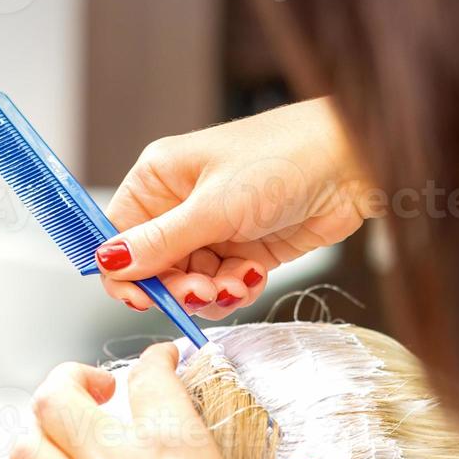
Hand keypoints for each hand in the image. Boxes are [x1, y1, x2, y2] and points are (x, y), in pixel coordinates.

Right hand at [95, 97, 375, 319]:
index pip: (118, 235)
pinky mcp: (247, 249)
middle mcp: (182, 204)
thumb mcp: (214, 206)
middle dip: (177, 287)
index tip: (144, 298)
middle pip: (155, 268)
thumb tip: (107, 261)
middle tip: (202, 292)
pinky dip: (235, 291)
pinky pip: (224, 285)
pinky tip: (251, 278)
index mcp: (160, 179)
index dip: (125, 273)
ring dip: (210, 293)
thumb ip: (161, 242)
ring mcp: (216, 228)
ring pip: (191, 282)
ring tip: (236, 282)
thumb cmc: (282, 160)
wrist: (351, 164)